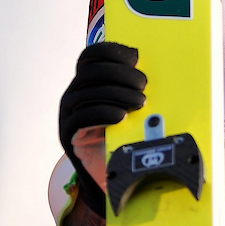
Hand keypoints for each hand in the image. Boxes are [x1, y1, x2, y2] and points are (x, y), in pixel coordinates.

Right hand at [58, 42, 146, 215]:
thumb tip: (156, 65)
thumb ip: (134, 86)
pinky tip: (121, 117)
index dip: (111, 51)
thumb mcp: (130, 105)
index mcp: (87, 82)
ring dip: (116, 94)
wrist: (111, 174)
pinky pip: (81, 118)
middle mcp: (73, 95)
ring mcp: (67, 115)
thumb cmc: (125, 135)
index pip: (91, 55)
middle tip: (144, 85)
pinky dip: (103, 114)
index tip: (136, 56)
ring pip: (86, 93)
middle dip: (119, 73)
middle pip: (90, 71)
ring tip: (139, 103)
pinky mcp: (69, 136)